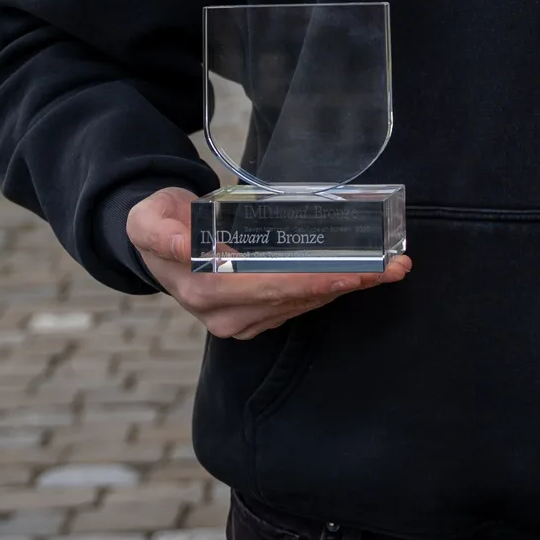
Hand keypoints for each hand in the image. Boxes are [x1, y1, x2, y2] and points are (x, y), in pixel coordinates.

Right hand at [126, 187, 411, 341]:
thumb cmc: (158, 223)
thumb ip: (160, 231)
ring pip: (302, 304)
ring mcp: (241, 319)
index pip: (268, 287)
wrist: (155, 242)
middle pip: (296, 298)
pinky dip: (331, 289)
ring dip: (347, 288)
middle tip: (392, 268)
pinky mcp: (254, 315)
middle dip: (346, 283)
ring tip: (390, 270)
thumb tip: (182, 245)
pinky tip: (362, 276)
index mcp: (203, 290)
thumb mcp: (147, 219)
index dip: (313, 280)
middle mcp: (225, 314)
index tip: (352, 271)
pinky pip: (298, 303)